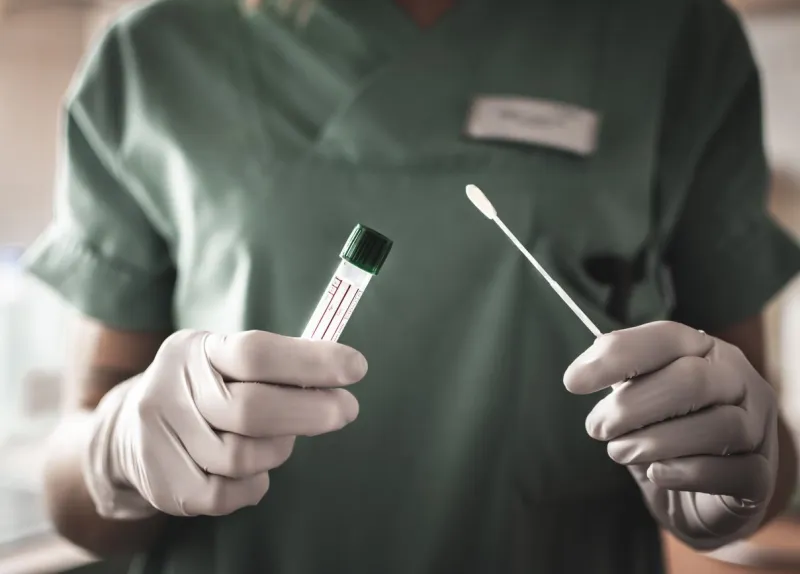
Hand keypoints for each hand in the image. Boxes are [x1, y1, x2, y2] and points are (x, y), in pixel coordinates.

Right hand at [83, 329, 366, 517]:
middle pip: (252, 409)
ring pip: (243, 456)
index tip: (356, 368)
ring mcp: (162, 439)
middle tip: (346, 410)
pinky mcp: (165, 484)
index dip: (310, 361)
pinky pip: (229, 493)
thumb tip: (341, 371)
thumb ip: (277, 363)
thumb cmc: (206, 389)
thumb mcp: (227, 359)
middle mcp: (171, 389)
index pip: (256, 352)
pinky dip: (256, 483)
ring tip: (283, 439)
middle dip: (311, 412)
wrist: (127, 433)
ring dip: (279, 449)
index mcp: (197, 350)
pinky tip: (258, 469)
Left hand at [563, 321, 778, 548]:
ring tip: (620, 452)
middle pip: (691, 380)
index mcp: (705, 350)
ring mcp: (757, 427)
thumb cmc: (663, 434)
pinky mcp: (761, 476)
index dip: (618, 355)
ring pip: (717, 425)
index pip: (666, 337)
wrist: (695, 497)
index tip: (573, 382)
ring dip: (655, 441)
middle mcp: (738, 380)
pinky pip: (732, 470)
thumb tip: (580, 372)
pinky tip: (657, 473)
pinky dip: (687, 472)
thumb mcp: (637, 402)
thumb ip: (619, 380)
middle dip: (632, 405)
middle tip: (596, 428)